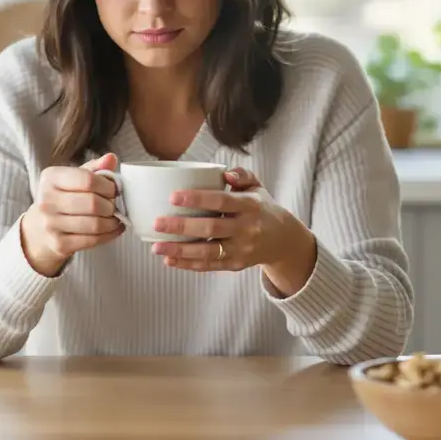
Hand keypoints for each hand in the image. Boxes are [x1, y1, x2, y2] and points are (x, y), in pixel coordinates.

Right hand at [21, 153, 124, 276]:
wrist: (38, 230)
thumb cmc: (61, 198)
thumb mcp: (72, 178)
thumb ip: (93, 169)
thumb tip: (111, 158)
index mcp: (51, 178)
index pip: (88, 180)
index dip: (108, 186)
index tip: (114, 189)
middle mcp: (47, 200)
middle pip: (93, 203)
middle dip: (111, 205)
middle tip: (116, 205)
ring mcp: (51, 224)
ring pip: (95, 224)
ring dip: (113, 222)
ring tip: (117, 218)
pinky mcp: (59, 244)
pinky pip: (92, 240)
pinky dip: (109, 235)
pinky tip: (113, 229)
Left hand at [150, 168, 317, 294]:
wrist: (283, 240)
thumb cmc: (261, 208)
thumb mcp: (257, 187)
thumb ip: (242, 175)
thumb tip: (226, 173)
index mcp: (250, 206)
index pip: (222, 201)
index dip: (197, 199)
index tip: (173, 196)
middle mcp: (246, 229)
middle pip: (211, 229)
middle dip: (182, 227)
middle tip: (158, 223)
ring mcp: (241, 249)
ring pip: (207, 252)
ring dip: (180, 250)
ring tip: (157, 247)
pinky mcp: (235, 264)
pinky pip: (209, 266)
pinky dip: (188, 264)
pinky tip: (169, 259)